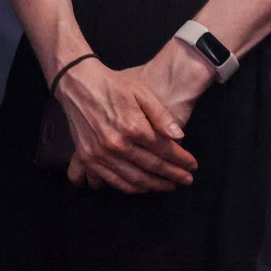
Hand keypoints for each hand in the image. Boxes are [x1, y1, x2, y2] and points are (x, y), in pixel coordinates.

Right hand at [53, 56, 197, 192]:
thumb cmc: (113, 86)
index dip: (182, 160)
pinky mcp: (87, 156)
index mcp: (133, 127)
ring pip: (134, 179)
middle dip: (173, 176)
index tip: (193, 166)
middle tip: (186, 180)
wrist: (77, 83)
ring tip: (169, 186)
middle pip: (152, 167)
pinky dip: (130, 187)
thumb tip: (180, 137)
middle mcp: (116, 144)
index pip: (165, 151)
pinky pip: (112, 180)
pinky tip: (143, 187)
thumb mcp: (143, 93)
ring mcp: (100, 153)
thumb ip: (162, 117)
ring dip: (154, 185)